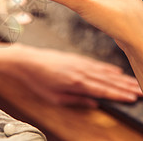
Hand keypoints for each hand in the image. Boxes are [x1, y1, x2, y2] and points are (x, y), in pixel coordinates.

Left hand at [0, 45, 141, 106]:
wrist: (29, 60)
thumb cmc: (39, 80)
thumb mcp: (55, 96)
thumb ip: (77, 100)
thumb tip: (95, 103)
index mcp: (76, 82)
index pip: (103, 90)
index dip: (119, 94)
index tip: (133, 98)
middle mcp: (81, 71)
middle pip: (108, 80)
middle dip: (126, 86)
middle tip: (141, 90)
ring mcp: (80, 62)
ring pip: (105, 71)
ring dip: (121, 77)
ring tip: (133, 81)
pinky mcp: (77, 58)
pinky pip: (96, 63)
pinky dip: (108, 67)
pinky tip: (116, 70)